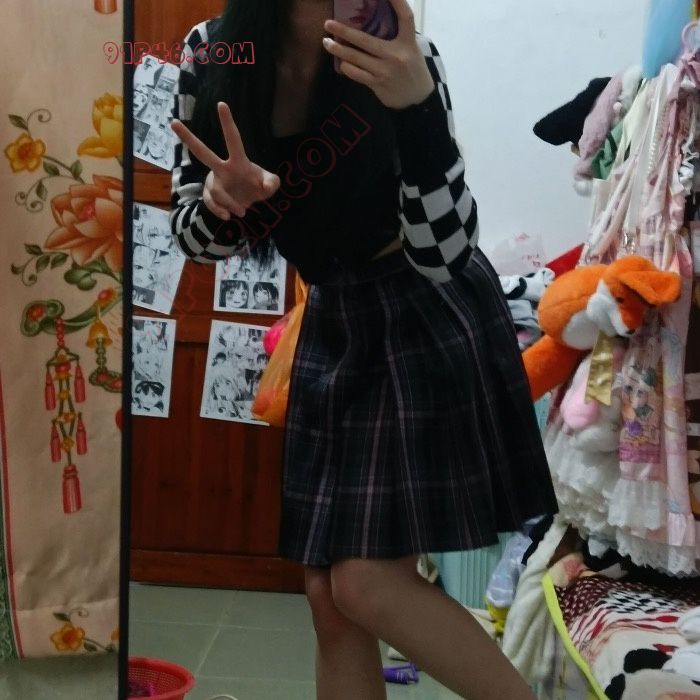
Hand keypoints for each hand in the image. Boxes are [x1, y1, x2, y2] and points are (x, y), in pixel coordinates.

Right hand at [170, 102, 280, 219]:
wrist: (248, 205)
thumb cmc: (257, 187)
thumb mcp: (269, 185)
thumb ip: (273, 183)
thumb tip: (266, 187)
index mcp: (237, 161)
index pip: (233, 139)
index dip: (227, 123)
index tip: (222, 104)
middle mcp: (221, 168)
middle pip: (201, 152)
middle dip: (187, 137)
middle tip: (173, 122)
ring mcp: (213, 182)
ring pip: (216, 192)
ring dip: (230, 204)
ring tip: (242, 211)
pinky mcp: (209, 196)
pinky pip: (210, 203)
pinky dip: (221, 211)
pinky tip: (229, 216)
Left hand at [322, 0, 434, 108]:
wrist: (417, 98)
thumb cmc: (412, 68)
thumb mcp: (411, 49)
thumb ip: (396, 35)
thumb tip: (374, 20)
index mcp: (408, 42)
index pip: (405, 17)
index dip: (397, 1)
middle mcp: (396, 55)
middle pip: (366, 40)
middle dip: (345, 32)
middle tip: (328, 24)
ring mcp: (385, 71)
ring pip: (356, 58)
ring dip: (339, 50)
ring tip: (326, 42)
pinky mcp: (378, 84)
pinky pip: (357, 74)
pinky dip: (347, 67)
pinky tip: (341, 62)